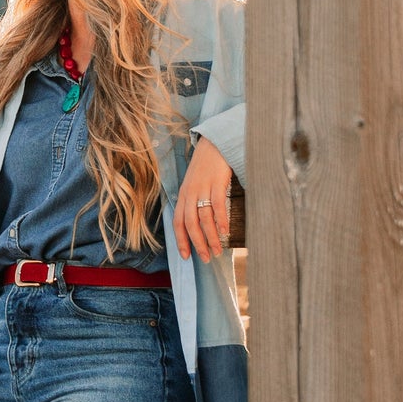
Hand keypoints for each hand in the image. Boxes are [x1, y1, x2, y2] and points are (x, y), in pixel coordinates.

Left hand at [174, 133, 232, 263]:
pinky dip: (221, 220)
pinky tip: (225, 232)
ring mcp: (203, 187)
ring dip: (211, 237)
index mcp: (183, 195)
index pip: (178, 222)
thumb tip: (199, 225)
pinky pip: (217, 205)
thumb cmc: (206, 167)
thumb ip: (194, 202)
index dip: (181, 240)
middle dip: (197, 244)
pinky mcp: (216, 182)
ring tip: (218, 250)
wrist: (214, 143)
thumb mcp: (194, 184)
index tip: (186, 256)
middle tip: (206, 258)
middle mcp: (190, 193)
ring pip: (204, 218)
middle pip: (190, 224)